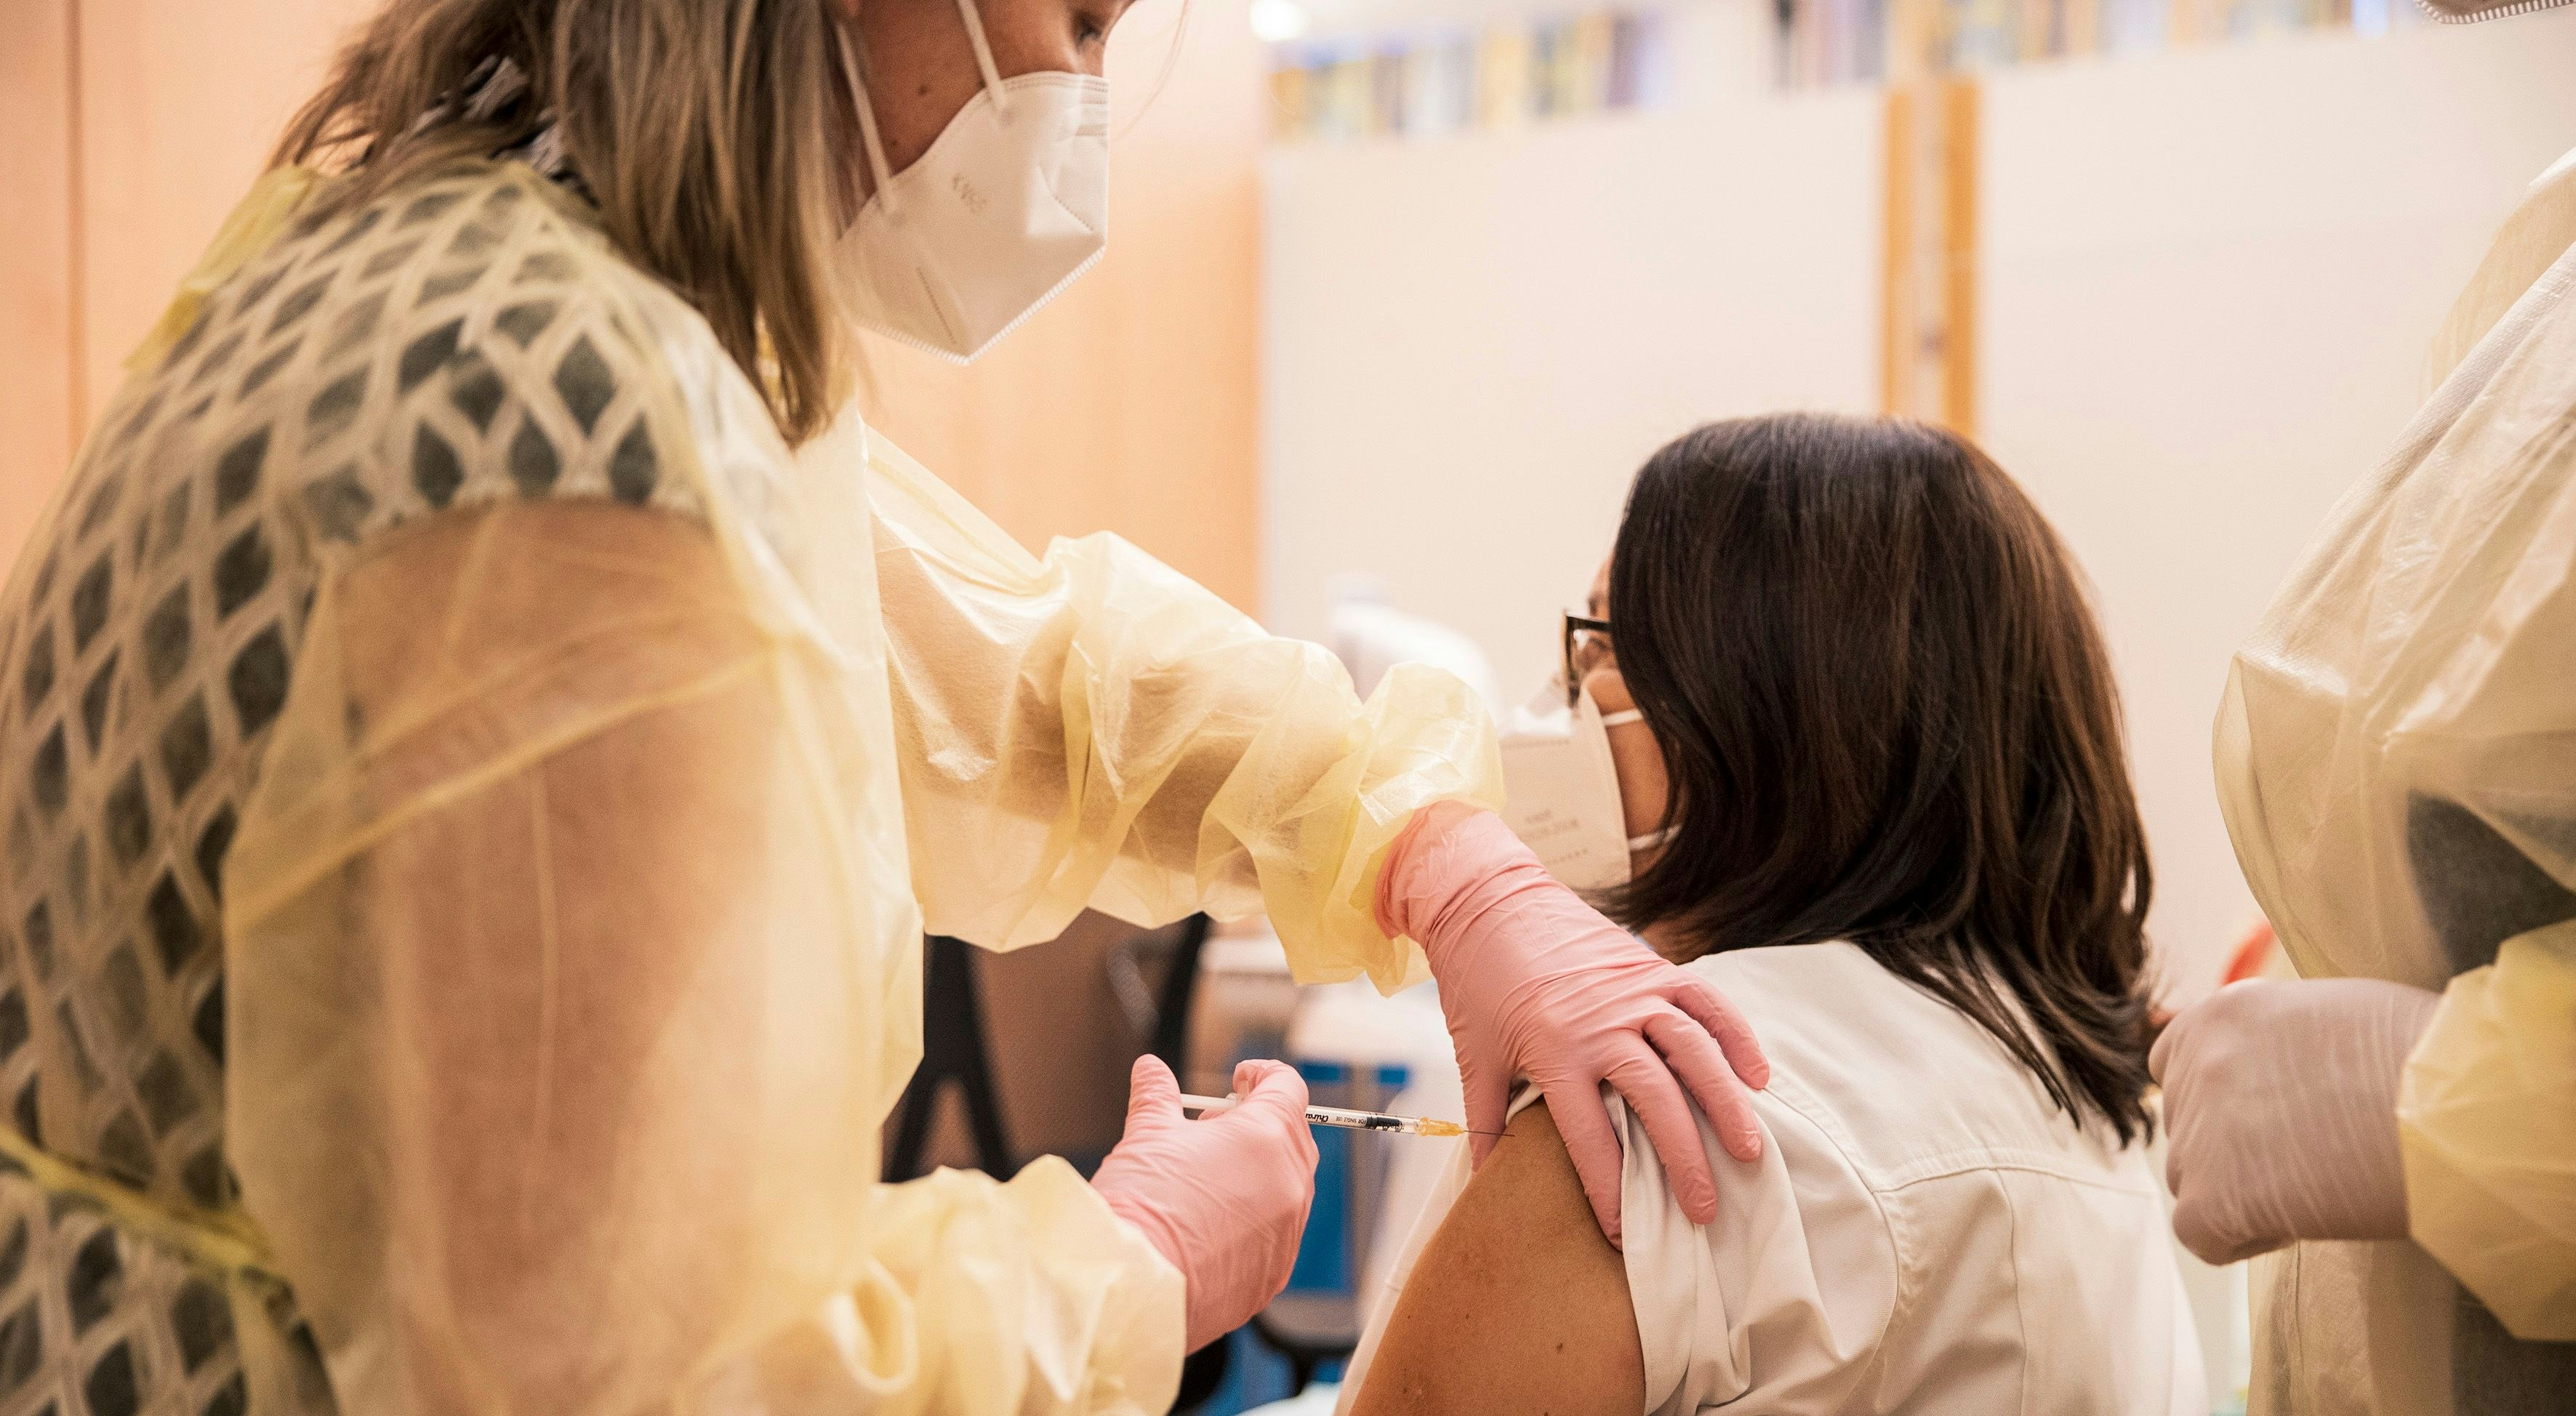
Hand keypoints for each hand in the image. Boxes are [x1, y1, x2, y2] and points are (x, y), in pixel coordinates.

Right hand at [1092, 1056, 1317, 1351]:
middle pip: (1293, 1135)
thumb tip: (1151, 1069)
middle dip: (1258, 1122)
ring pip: (1288, 1187)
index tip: (1240, 1079)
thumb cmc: (1141, 1204)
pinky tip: (1213, 1223)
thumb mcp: (1146, 1135)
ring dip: (1259, 1171)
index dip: (1263, 1075)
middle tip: (1213, 1126)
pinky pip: (1277, 1233)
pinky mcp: (1275, 1273)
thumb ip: (1157, 1096)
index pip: (1288, 1088)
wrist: (1132, 1286)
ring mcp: (1287, 1233)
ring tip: (1208, 1176)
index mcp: (1266, 1138)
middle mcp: (1289, 1183)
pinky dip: (1255, 1219)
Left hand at [1379, 803, 1767, 1247]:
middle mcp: (1601, 1021)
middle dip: (1684, 1160)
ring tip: (1750, 1153)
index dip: (1610, 1189)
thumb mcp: (1475, 1056)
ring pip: (1694, 1052)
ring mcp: (1634, 990)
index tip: (1627, 1234)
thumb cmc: (1478, 982)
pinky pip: (1707, 1003)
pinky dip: (1737, 1038)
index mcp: (1553, 1049)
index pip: (1590, 1135)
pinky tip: (1758, 1079)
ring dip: (1726, 1104)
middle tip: (1705, 1210)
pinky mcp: (1653, 965)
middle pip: (1655, 1099)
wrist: (1486, 899)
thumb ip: (1486, 1125)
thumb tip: (1484, 1189)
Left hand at [2151, 977, 2440, 1264]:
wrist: (2453, 1109)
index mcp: (2222, 1013)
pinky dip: (2241, 1237)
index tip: (2280, 1116)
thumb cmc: (2424, 1061)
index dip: (2224, 1101)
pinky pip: (2199, 1233)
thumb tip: (2269, 1080)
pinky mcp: (2212, 1196)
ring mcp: (2198, 1130)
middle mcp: (2196, 1065)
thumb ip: (2277, 1041)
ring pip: (2192, 1179)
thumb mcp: (2332, 1015)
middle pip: (2188, 1127)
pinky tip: (2301, 1221)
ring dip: (2241, 1192)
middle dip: (2236, 1149)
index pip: (2178, 1063)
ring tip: (2320, 1186)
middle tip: (2314, 1156)